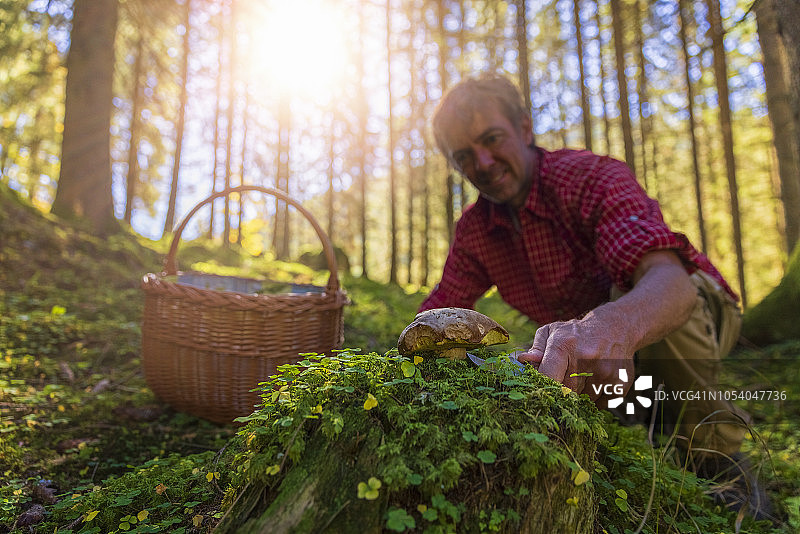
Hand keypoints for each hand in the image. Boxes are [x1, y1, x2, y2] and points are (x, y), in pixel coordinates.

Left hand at [516, 312, 634, 403]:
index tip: (540, 390)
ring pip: (582, 401)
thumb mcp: (553, 332)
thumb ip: (536, 348)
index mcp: (564, 346)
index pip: (547, 377)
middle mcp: (586, 359)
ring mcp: (604, 372)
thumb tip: (523, 362)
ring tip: (582, 378)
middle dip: (561, 392)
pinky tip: (596, 382)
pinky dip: (595, 399)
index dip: (541, 387)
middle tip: (563, 382)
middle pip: (564, 393)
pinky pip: (599, 405)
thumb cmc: (577, 332)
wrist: (617, 327)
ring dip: (579, 396)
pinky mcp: (619, 383)